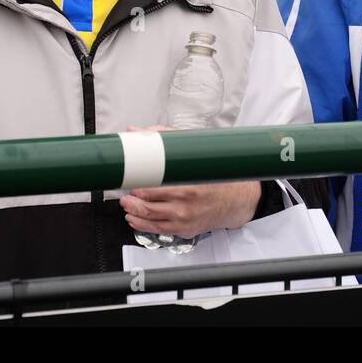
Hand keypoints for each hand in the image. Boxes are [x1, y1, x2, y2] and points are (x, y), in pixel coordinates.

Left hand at [119, 124, 261, 236]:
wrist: (237, 198)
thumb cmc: (214, 175)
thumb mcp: (193, 151)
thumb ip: (163, 139)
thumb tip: (136, 132)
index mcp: (188, 182)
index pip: (152, 184)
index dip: (136, 182)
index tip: (127, 176)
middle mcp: (186, 202)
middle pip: (147, 203)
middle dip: (131, 198)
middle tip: (125, 190)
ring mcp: (185, 218)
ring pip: (149, 217)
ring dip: (132, 211)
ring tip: (126, 203)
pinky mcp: (184, 229)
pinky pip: (157, 229)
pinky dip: (141, 224)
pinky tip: (134, 218)